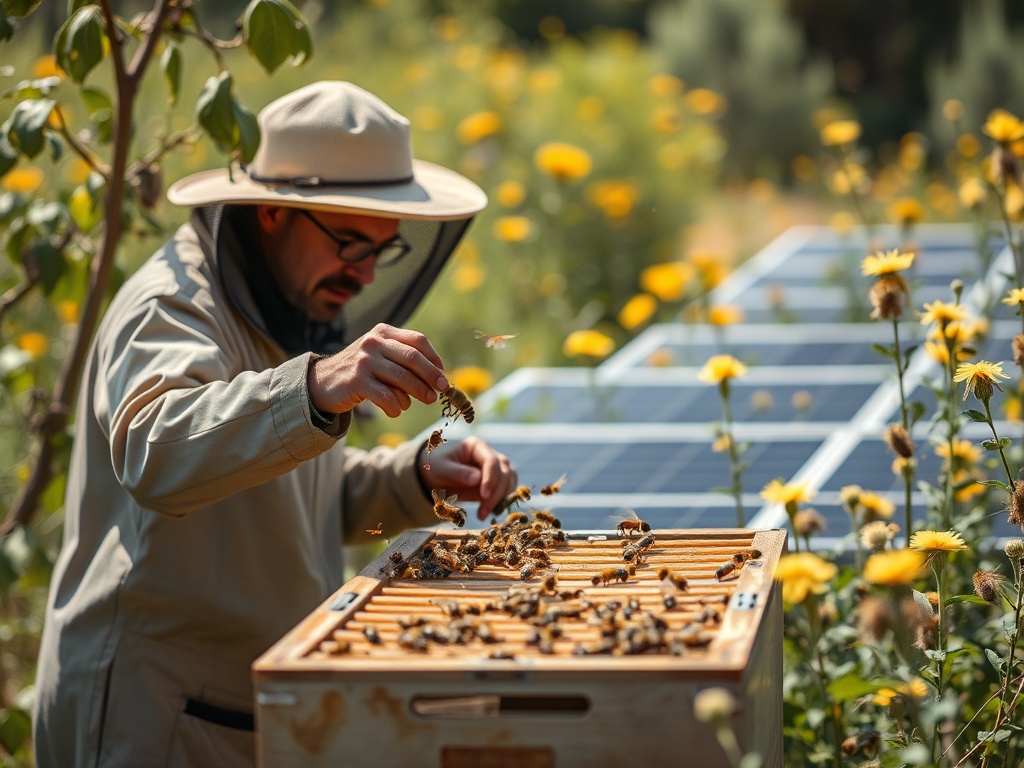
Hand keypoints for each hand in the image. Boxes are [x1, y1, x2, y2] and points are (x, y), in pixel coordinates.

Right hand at [307, 324, 447, 417]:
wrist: (321, 382)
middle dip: (431, 376)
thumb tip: (436, 377)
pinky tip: (396, 410)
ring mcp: (364, 360)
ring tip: (427, 400)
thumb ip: (403, 360)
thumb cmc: (360, 371)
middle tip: (441, 390)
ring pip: (402, 378)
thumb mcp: (380, 356)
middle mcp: (373, 342)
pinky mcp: (356, 381)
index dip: (434, 358)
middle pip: (413, 358)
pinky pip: (386, 396)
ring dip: (419, 392)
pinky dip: (396, 406)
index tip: (442, 374)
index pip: (417, 341)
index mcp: (383, 332)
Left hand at [418, 436, 516, 519]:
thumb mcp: (442, 469)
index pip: (492, 461)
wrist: (436, 475)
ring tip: (483, 515)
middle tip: (481, 513)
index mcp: (476, 446)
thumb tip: (478, 479)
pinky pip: (506, 490)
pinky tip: (488, 512)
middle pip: (504, 472)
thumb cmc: (437, 467)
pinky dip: (500, 502)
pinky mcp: (497, 480)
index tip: (484, 496)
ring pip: (509, 482)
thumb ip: (459, 473)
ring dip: (500, 500)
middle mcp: (490, 454)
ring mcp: (496, 467)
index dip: (490, 479)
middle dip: (495, 494)